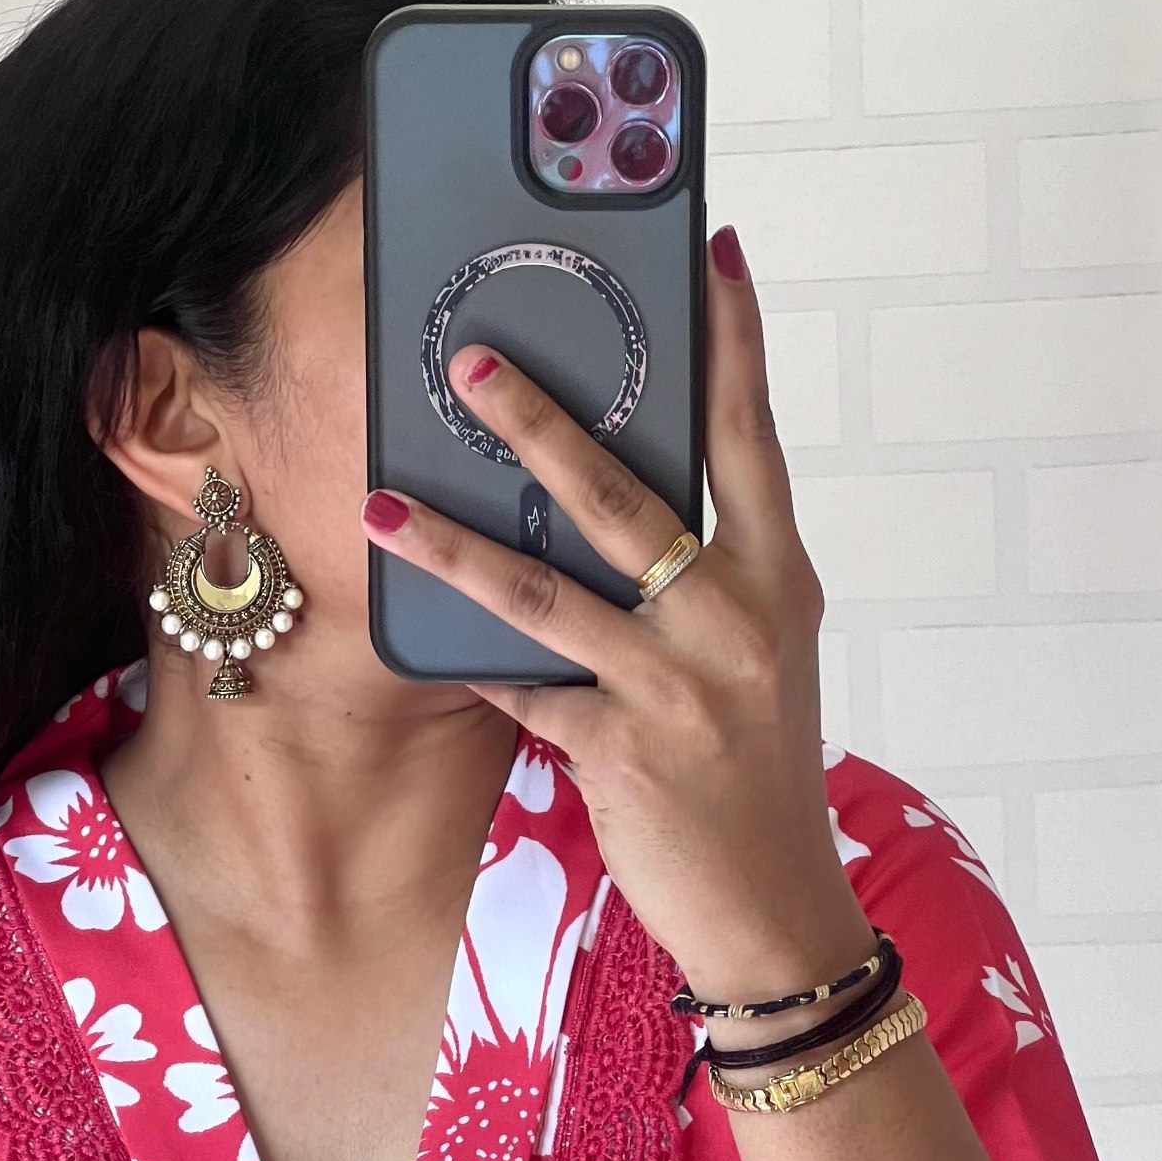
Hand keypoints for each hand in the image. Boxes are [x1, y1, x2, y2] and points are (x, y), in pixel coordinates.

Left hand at [359, 222, 877, 1004]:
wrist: (774, 910)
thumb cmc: (753, 775)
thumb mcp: (751, 662)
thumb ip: (696, 585)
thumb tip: (600, 509)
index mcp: (776, 580)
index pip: (750, 439)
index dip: (732, 343)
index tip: (714, 251)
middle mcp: (736, 618)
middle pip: (628, 496)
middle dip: (545, 423)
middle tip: (476, 360)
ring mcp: (680, 685)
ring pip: (550, 591)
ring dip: (457, 542)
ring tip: (385, 501)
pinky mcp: (625, 751)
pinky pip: (526, 690)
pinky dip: (471, 665)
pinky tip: (413, 635)